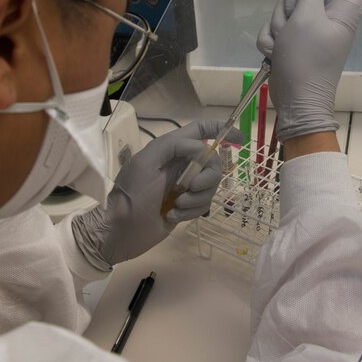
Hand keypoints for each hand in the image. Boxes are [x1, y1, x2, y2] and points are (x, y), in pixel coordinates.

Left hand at [71, 120, 242, 270]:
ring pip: (211, 186)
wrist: (121, 231)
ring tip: (176, 206)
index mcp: (170, 149)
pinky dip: (191, 211)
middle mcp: (180, 165)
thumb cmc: (131, 193)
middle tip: (190, 187)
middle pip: (213, 163)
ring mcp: (184, 187)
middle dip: (206, 177)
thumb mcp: (147, 162)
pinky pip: (204, 205)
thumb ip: (174, 146)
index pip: (200, 131)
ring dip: (196, 198)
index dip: (221, 130)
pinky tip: (172, 216)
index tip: (240, 140)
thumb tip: (201, 147)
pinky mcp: (186, 207)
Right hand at [256, 0, 361, 141]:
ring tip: (284, 46)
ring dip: (278, 26)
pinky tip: (276, 53)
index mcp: (344, 10)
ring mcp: (310, 28)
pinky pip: (276, 27)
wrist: (296, 102)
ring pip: (287, 7)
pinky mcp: (294, 40)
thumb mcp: (306, 21)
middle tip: (293, 27)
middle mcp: (329, 15)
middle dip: (291, 5)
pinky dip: (271, 40)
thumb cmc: (307, 62)